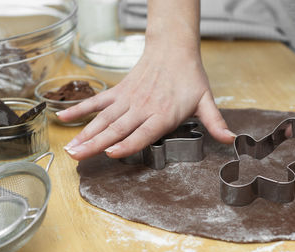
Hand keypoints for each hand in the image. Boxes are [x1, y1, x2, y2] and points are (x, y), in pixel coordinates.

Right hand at [57, 42, 234, 160]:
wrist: (173, 49)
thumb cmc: (190, 77)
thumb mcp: (206, 101)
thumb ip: (215, 123)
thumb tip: (231, 140)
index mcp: (163, 115)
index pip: (143, 133)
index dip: (127, 144)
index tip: (110, 153)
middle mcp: (143, 108)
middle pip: (117, 129)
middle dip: (95, 144)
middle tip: (76, 158)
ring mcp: (128, 99)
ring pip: (103, 118)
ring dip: (84, 133)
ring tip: (69, 147)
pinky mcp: (119, 91)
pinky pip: (97, 101)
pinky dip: (80, 109)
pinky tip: (63, 117)